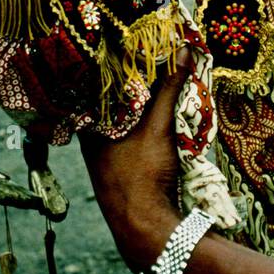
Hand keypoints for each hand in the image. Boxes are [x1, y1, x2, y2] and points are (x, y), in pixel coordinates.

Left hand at [79, 52, 188, 271]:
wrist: (143, 227)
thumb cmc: (142, 173)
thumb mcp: (158, 126)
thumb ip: (169, 89)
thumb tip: (183, 51)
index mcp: (90, 127)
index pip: (92, 87)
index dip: (107, 66)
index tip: (122, 46)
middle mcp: (90, 141)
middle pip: (107, 104)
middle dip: (126, 85)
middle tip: (144, 60)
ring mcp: (103, 158)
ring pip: (117, 122)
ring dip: (135, 106)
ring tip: (152, 81)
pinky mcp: (118, 170)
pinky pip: (126, 138)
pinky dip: (138, 125)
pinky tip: (152, 117)